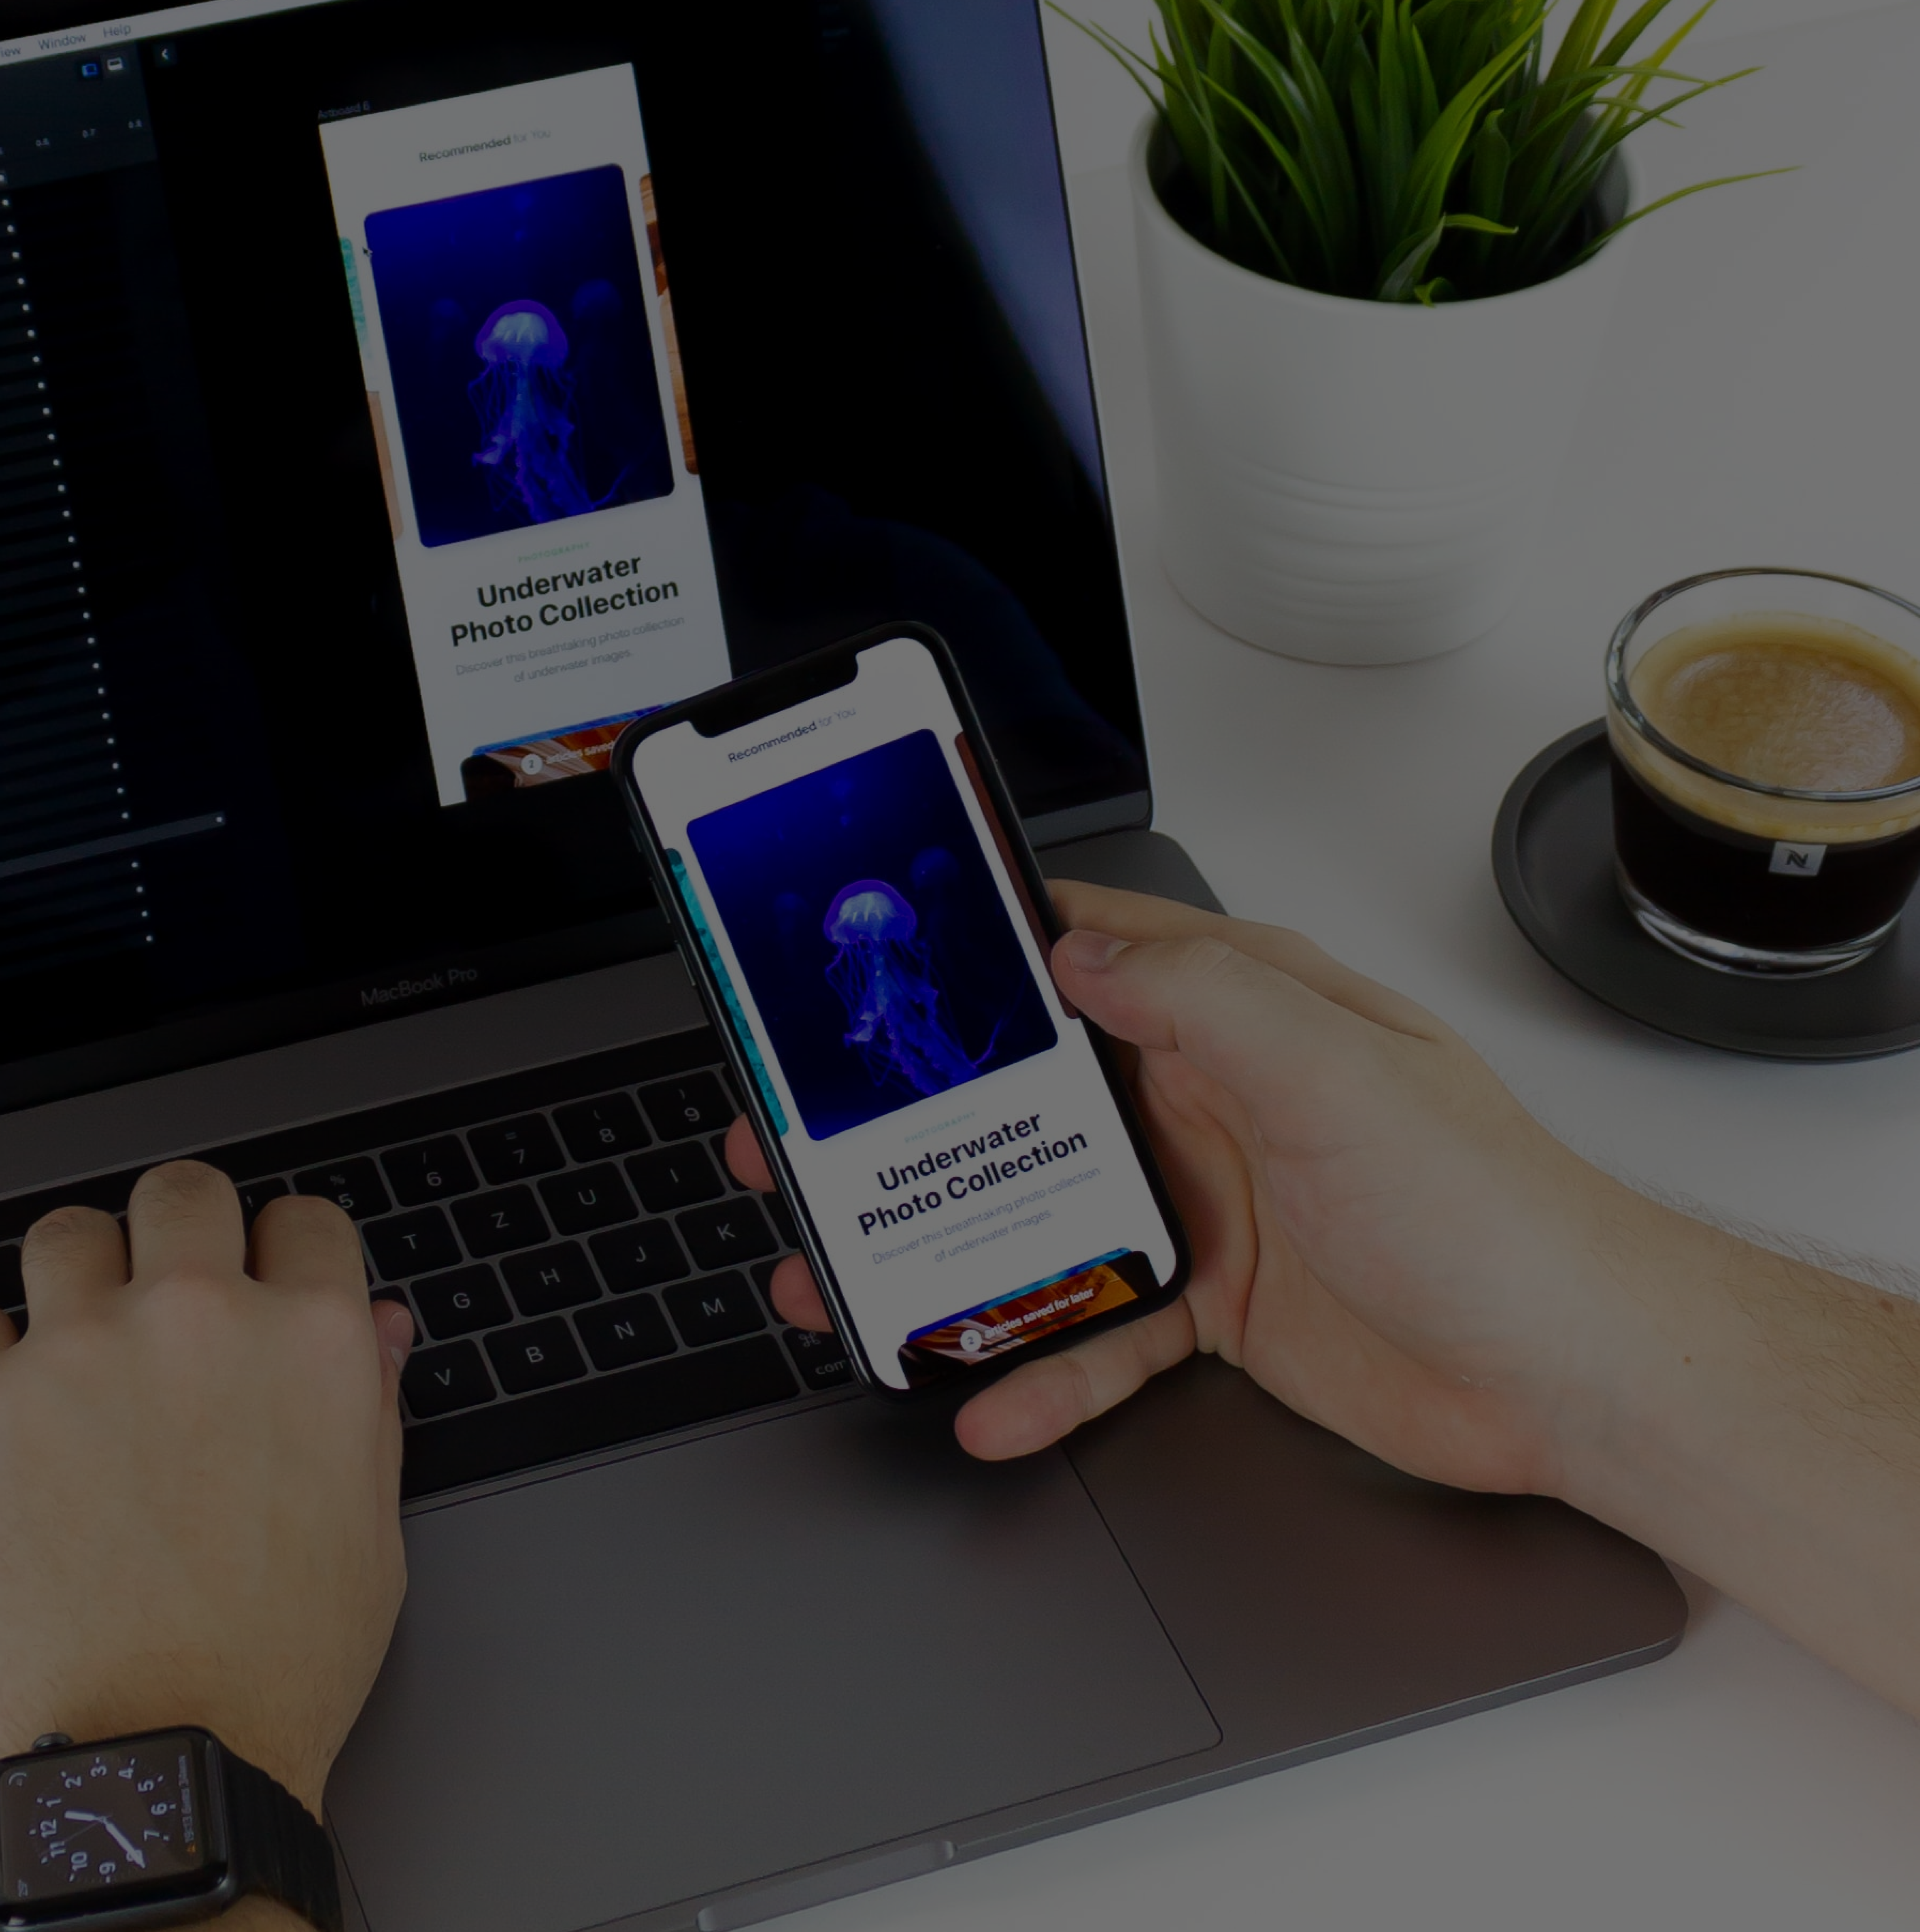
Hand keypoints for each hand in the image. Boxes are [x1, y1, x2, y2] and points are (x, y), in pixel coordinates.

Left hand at [0, 1162, 418, 1823]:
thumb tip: (374, 1328)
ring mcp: (78, 1354)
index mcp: (310, 1349)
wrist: (142, 1768)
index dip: (280, 1258)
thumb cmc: (263, 1678)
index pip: (304, 1223)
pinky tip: (6, 1423)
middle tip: (160, 1302)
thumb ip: (367, 1412)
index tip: (258, 1290)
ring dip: (74, 1281)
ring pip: (65, 1234)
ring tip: (72, 1355)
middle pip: (181, 1194)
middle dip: (175, 1236)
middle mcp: (197, 1325)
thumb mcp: (366, 1541)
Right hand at [736, 881, 1663, 1491]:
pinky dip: (1040, 1368)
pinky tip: (989, 1398)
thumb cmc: (1499, 1215)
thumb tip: (1080, 952)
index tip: (875, 970)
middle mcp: (1216, 1099)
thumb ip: (1203, 1002)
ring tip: (854, 1285)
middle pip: (1032, 1098)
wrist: (1581, 1377)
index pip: (1086, 954)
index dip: (978, 954)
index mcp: (1245, 1017)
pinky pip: (1099, 1333)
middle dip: (918, 1123)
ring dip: (949, 1254)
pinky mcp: (1218, 1303)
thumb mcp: (1341, 1075)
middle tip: (813, 1144)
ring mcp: (1210, 1202)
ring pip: (1041, 1216)